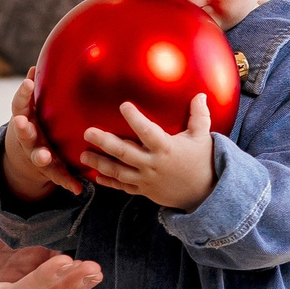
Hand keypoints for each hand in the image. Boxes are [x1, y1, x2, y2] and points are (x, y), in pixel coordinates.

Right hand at [0, 72, 82, 199]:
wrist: (25, 159)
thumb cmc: (33, 126)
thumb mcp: (29, 110)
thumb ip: (32, 93)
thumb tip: (35, 66)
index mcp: (25, 120)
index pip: (20, 105)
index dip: (23, 94)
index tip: (28, 82)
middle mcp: (29, 139)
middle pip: (24, 134)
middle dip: (23, 128)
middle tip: (21, 123)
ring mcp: (37, 156)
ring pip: (38, 157)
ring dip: (41, 157)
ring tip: (44, 157)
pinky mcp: (50, 171)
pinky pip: (59, 177)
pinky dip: (67, 182)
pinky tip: (76, 188)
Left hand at [79, 93, 217, 211]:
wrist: (205, 194)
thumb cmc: (203, 161)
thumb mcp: (203, 137)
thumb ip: (199, 116)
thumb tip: (200, 94)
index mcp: (166, 148)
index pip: (148, 132)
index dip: (135, 119)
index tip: (123, 105)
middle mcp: (153, 164)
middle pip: (125, 153)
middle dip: (104, 142)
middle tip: (87, 133)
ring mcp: (147, 179)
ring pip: (119, 172)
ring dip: (99, 163)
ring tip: (83, 156)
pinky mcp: (145, 190)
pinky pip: (124, 187)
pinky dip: (109, 182)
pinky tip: (96, 176)